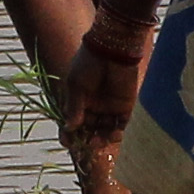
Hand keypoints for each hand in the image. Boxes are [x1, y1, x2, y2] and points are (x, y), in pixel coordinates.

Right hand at [59, 21, 148, 150]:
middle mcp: (94, 106)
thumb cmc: (88, 63)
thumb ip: (74, 107)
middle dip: (87, 139)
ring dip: (101, 139)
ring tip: (98, 141)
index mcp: (79, 100)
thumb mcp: (76, 85)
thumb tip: (69, 128)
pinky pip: (121, 125)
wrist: (112, 48)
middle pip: (89, 129)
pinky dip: (117, 133)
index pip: (73, 122)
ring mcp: (110, 107)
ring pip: (105, 130)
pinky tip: (113, 134)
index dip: (69, 133)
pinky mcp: (126, 106)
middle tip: (86, 144)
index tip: (67, 142)